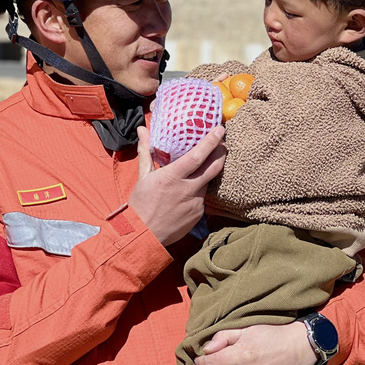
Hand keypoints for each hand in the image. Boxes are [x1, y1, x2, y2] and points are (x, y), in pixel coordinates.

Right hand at [128, 125, 225, 245]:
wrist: (143, 235)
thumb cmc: (140, 205)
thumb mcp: (143, 176)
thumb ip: (146, 151)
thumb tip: (142, 129)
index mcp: (172, 177)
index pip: (197, 156)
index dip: (211, 142)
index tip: (220, 129)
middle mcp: (187, 189)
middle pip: (213, 168)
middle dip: (221, 153)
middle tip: (224, 142)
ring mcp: (195, 203)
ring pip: (207, 182)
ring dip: (207, 173)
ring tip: (203, 166)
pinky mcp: (199, 215)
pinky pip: (203, 198)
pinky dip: (199, 191)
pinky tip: (189, 191)